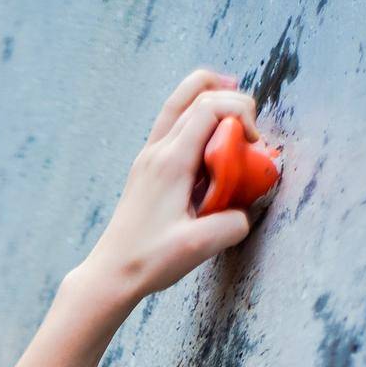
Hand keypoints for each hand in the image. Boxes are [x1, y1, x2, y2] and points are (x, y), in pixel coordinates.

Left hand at [85, 69, 262, 302]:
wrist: (111, 273)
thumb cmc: (148, 260)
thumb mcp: (199, 246)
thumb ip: (232, 224)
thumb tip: (245, 212)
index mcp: (171, 162)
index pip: (209, 107)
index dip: (241, 111)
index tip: (254, 143)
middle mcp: (157, 151)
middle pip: (192, 93)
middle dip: (228, 96)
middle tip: (248, 117)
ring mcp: (148, 158)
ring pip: (177, 104)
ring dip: (207, 98)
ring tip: (232, 107)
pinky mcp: (146, 170)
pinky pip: (170, 127)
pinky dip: (194, 120)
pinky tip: (209, 142)